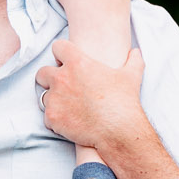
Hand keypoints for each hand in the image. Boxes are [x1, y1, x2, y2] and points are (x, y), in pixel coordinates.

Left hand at [35, 40, 148, 157]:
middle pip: (42, 72)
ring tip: (68, 107)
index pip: (58, 47)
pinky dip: (55, 120)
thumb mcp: (131, 76)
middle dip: (49, 78)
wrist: (118, 131)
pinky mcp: (53, 117)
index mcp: (77, 62)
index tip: (67, 62)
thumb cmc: (124, 102)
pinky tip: (68, 122)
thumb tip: (136, 53)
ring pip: (44, 96)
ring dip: (53, 100)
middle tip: (62, 87)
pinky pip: (46, 117)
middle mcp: (62, 78)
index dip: (62, 54)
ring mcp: (55, 98)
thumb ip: (132, 61)